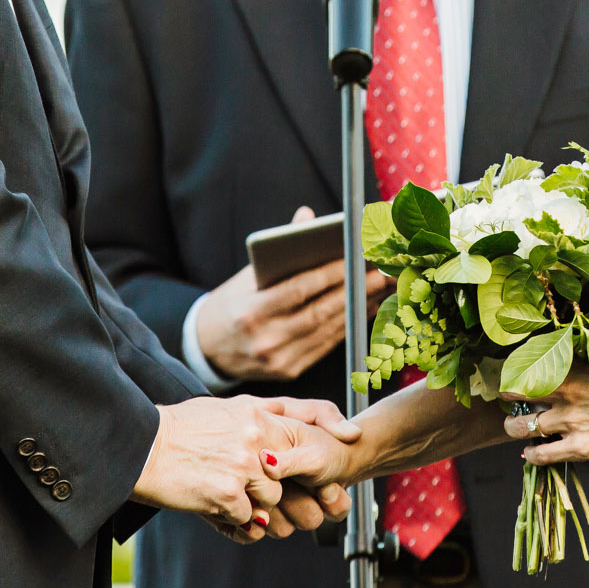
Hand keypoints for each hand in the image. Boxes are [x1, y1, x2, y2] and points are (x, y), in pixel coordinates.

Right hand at [135, 397, 358, 541]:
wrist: (142, 449)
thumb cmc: (179, 429)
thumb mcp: (224, 409)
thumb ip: (260, 415)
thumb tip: (284, 427)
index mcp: (256, 414)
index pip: (308, 415)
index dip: (333, 427)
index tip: (350, 438)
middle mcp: (256, 439)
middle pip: (294, 473)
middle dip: (291, 490)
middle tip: (284, 498)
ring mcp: (243, 468)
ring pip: (273, 502)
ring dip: (256, 510)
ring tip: (229, 499)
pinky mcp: (227, 496)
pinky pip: (249, 523)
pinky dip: (237, 525)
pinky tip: (218, 512)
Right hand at [197, 207, 389, 380]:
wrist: (208, 348)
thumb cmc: (232, 304)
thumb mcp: (246, 276)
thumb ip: (279, 251)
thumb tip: (307, 217)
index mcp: (251, 312)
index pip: (299, 290)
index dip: (330, 274)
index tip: (355, 257)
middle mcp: (266, 340)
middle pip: (320, 312)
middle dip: (354, 291)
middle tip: (380, 271)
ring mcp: (279, 360)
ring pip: (328, 330)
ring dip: (358, 308)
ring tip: (379, 287)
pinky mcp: (290, 371)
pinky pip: (326, 345)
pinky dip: (347, 325)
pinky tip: (363, 308)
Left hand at [503, 368, 588, 464]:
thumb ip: (580, 374)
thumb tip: (563, 373)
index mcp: (572, 376)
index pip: (528, 375)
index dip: (513, 381)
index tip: (508, 383)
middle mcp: (566, 400)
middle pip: (520, 401)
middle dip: (510, 405)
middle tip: (510, 408)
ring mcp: (570, 425)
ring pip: (524, 428)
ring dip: (515, 429)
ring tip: (513, 429)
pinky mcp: (579, 449)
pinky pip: (544, 454)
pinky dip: (533, 455)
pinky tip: (530, 454)